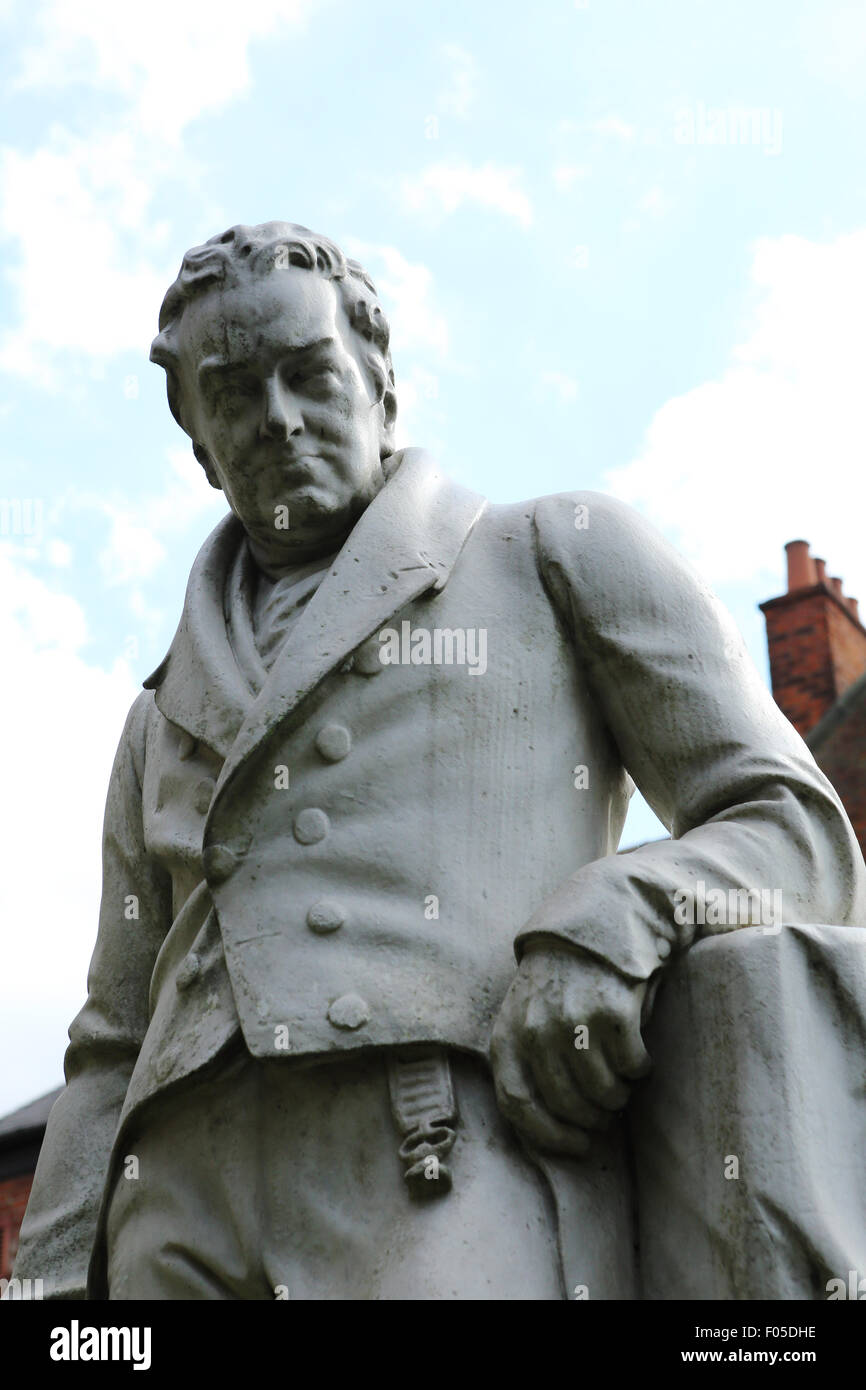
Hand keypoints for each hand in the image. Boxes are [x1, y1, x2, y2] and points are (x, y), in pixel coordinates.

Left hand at [490, 940, 651, 1156]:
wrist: (584, 936)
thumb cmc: (552, 992)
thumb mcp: (520, 1023)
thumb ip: (524, 1068)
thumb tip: (549, 1132)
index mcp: (507, 1036)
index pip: (516, 1103)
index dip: (548, 1135)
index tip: (578, 1145)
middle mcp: (537, 1030)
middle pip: (566, 1104)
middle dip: (592, 1120)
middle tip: (605, 1115)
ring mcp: (575, 1021)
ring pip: (604, 1092)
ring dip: (618, 1097)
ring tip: (620, 1084)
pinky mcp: (613, 1012)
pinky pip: (633, 1067)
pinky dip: (639, 1070)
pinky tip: (635, 1057)